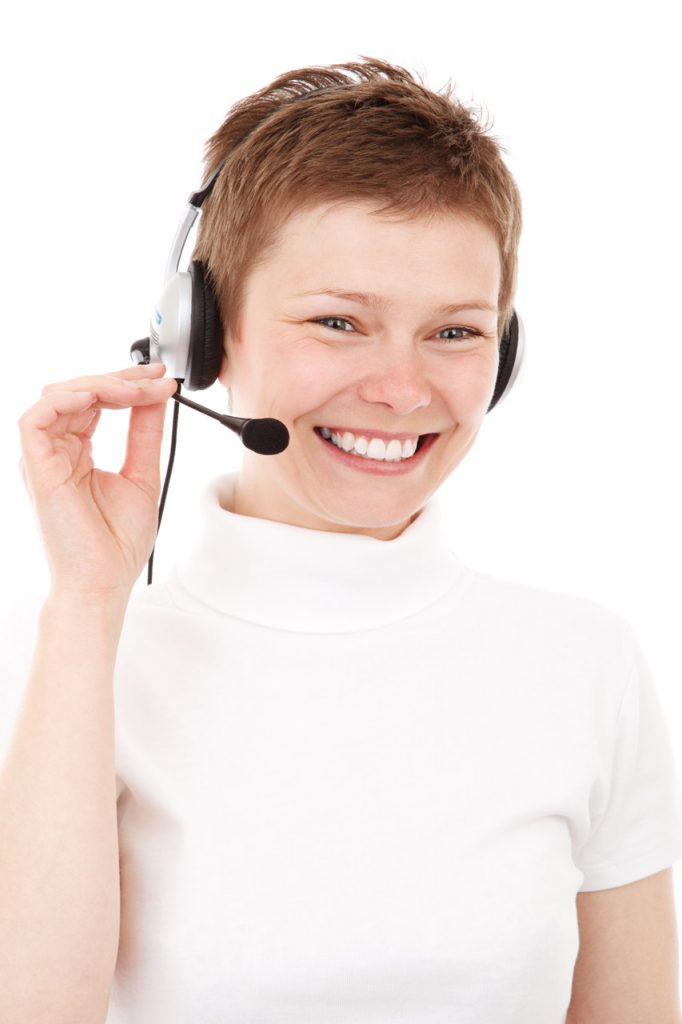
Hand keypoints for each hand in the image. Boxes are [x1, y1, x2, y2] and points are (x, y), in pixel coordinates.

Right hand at [17, 363, 177, 598]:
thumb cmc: (117, 544)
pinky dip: (70, 398)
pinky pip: (37, 417)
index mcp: (77, 453)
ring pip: (59, 395)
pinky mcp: (36, 467)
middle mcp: (56, 451)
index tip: (162, 380)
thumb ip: (145, 433)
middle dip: (121, 377)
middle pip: (78, 391)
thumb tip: (155, 396)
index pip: (95, 402)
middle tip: (157, 377)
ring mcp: (43, 458)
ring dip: (102, 384)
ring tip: (138, 390)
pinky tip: (103, 397)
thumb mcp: (142, 475)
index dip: (127, 384)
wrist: (104, 582)